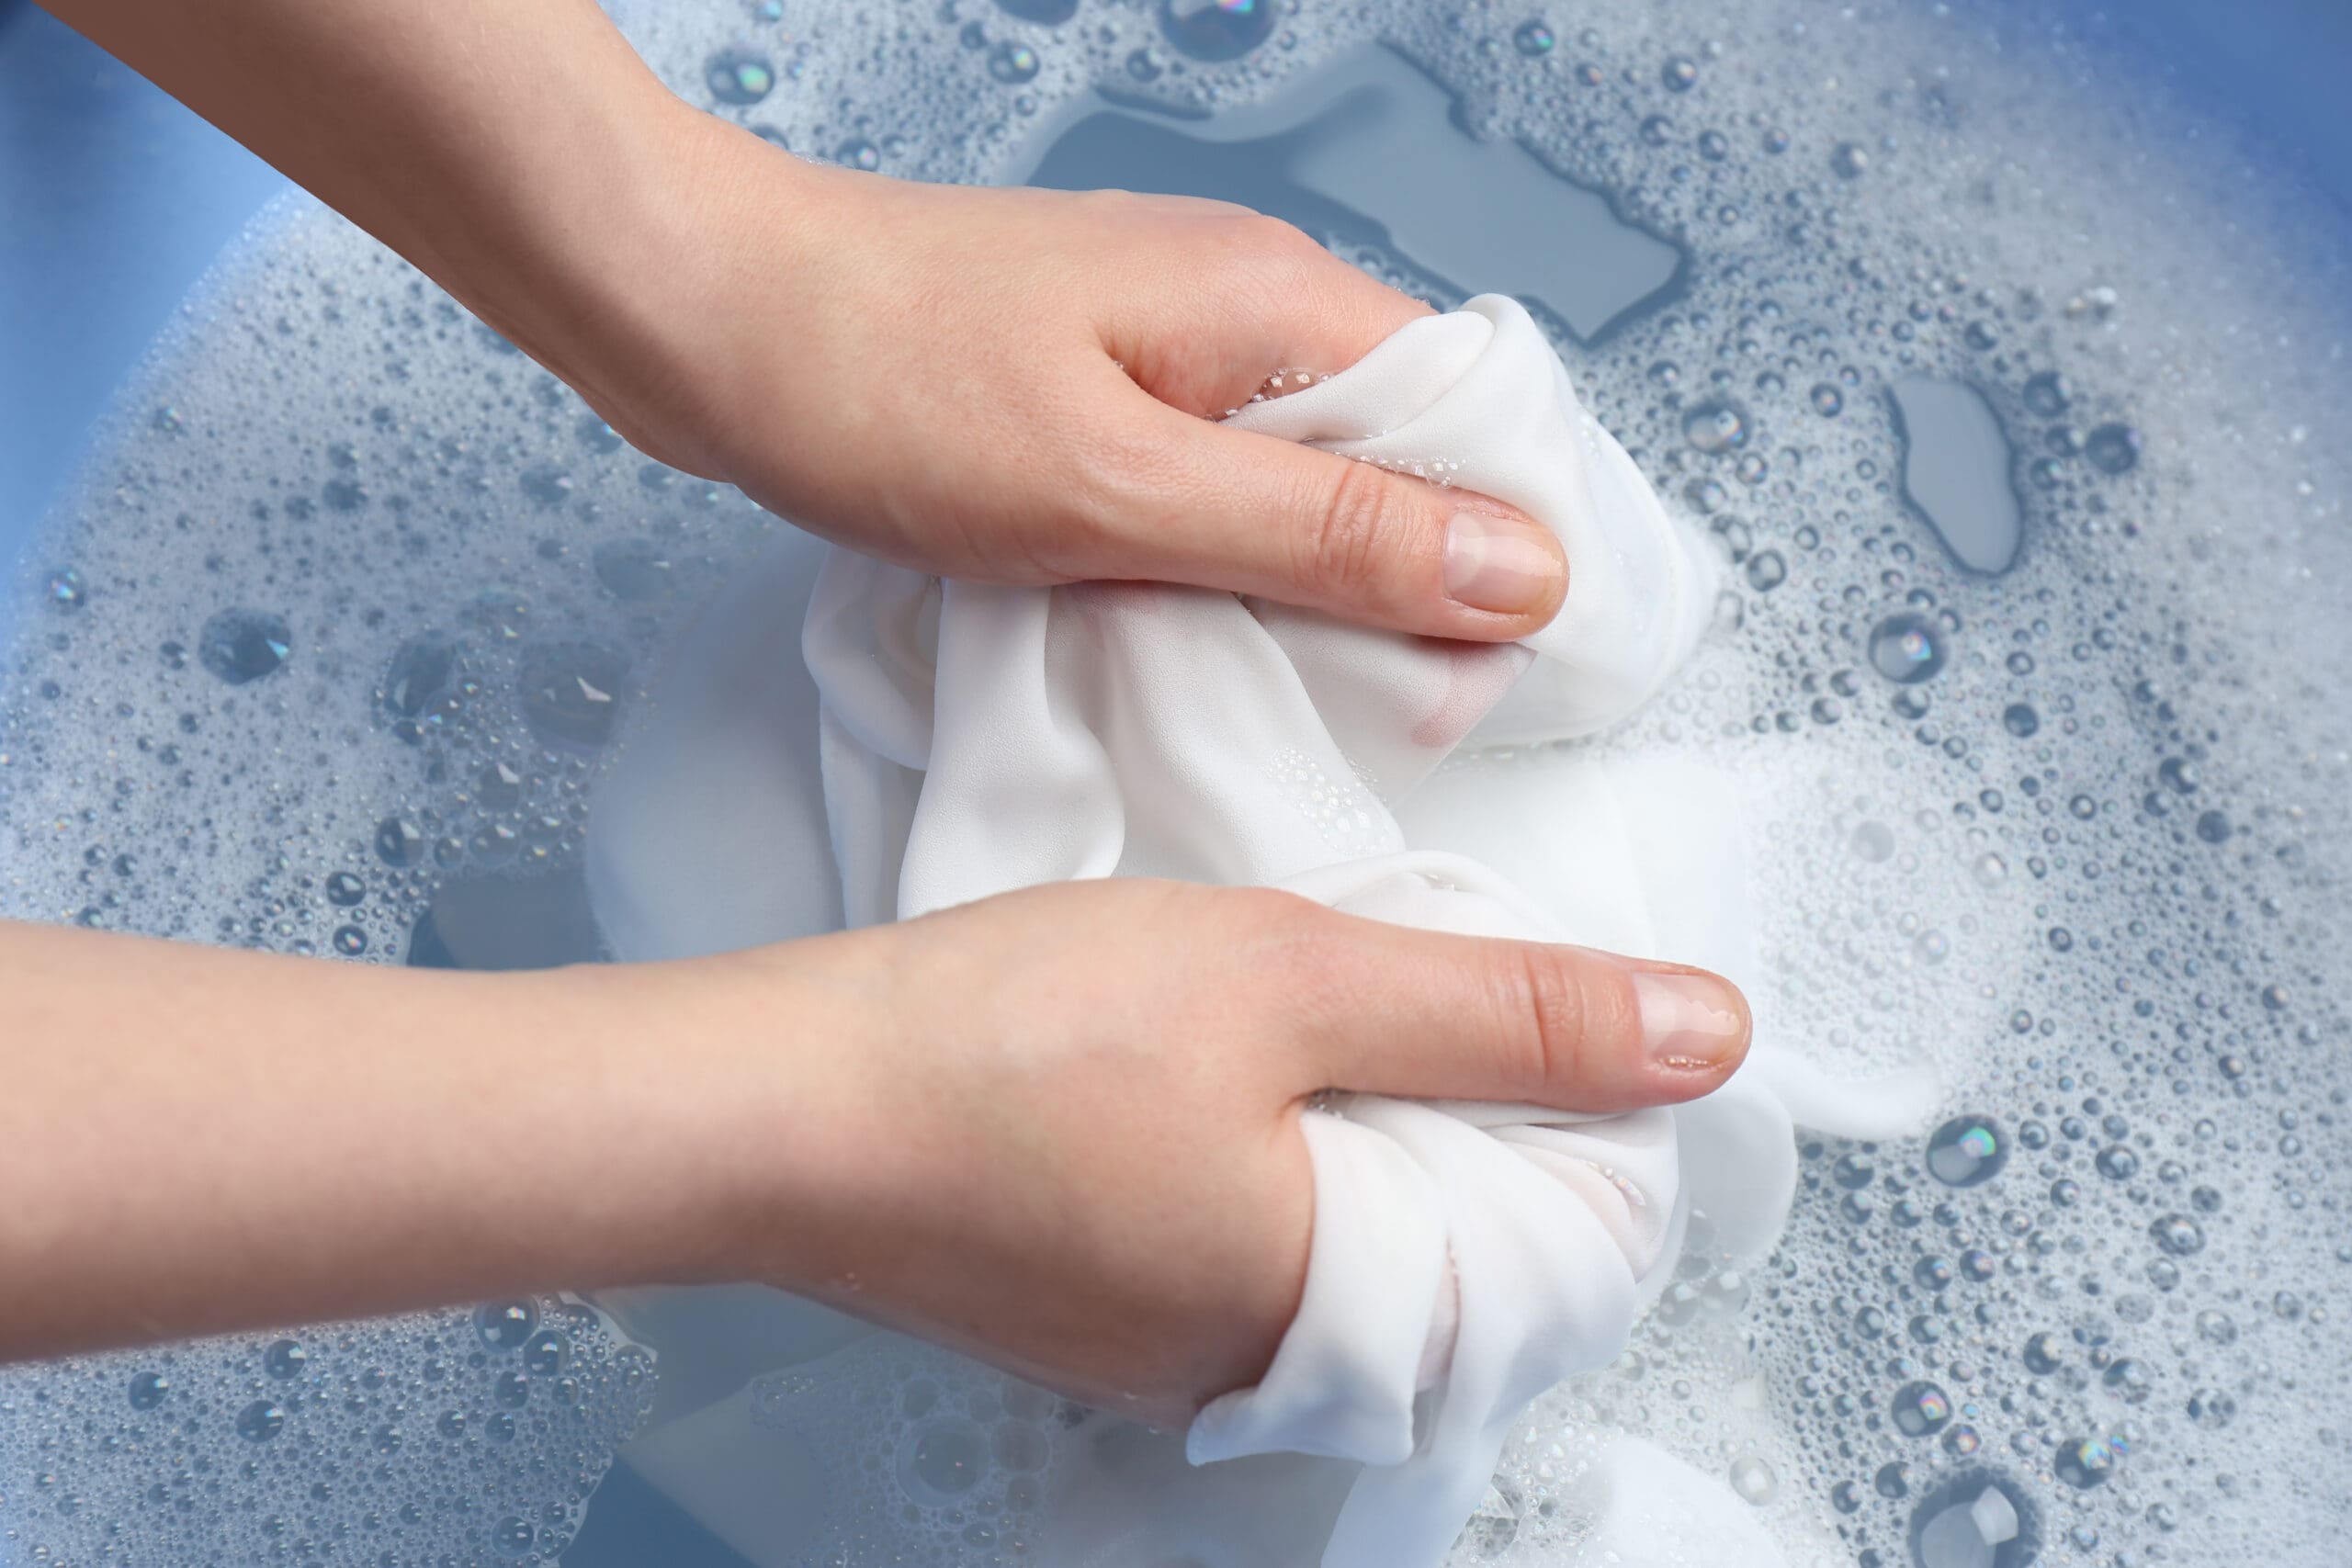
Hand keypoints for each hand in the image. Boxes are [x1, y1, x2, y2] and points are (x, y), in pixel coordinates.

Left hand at [514, 111, 1572, 642]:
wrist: (694, 310)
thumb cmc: (875, 385)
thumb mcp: (1114, 494)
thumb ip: (1322, 535)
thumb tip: (1519, 573)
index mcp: (1281, 299)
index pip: (1481, 428)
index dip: (1491, 564)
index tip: (1449, 685)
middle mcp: (1250, 300)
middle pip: (1404, 457)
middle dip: (1393, 587)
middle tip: (1325, 700)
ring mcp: (1175, 337)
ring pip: (1305, 478)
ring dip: (1293, 581)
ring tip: (1230, 664)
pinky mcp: (1106, 379)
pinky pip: (1213, 479)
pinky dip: (1211, 557)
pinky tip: (1164, 616)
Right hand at [708, 879, 1750, 1424]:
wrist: (778, 1102)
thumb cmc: (1017, 1041)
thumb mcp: (1295, 975)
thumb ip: (1509, 1010)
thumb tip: (1710, 1033)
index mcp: (1347, 1325)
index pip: (1561, 1252)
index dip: (1574, 1104)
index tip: (1524, 992)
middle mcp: (1268, 1377)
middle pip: (1450, 1246)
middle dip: (1460, 1104)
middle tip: (1401, 968)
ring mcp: (1170, 1357)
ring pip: (1340, 1232)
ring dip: (1354, 1114)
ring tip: (1299, 995)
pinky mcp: (1097, 1313)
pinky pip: (1241, 1234)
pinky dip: (1260, 1140)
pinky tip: (1201, 1055)